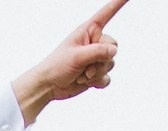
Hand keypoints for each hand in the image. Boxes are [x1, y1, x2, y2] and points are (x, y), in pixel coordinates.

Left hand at [14, 0, 125, 121]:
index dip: (118, 4)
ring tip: (82, 75)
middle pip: (113, 46)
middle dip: (101, 60)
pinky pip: (107, 77)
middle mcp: (94, 42)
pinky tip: (87, 83)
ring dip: (97, 72)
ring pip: (111, 63)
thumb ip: (97, 51)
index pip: (106, 14)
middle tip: (85, 67)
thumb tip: (114, 51)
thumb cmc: (57, 66)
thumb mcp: (77, 56)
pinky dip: (99, 82)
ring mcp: (96, 58)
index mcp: (88, 31)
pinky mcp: (97, 73)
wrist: (49, 86)